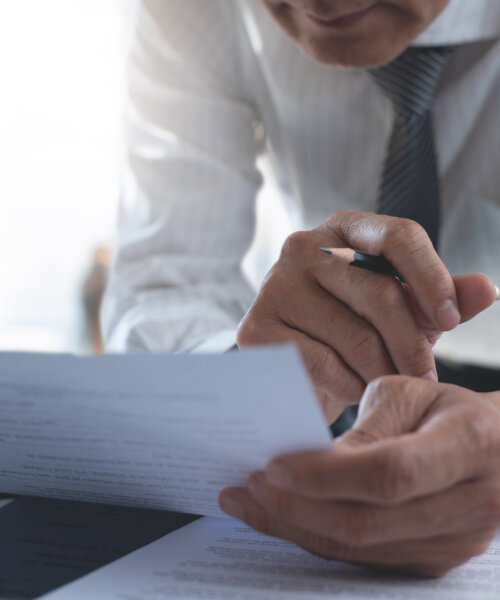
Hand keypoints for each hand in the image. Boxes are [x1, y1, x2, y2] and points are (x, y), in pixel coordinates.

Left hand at [219, 377, 499, 576]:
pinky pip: (364, 558)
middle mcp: (471, 504)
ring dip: (296, 528)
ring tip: (249, 505)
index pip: (388, 473)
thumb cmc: (448, 409)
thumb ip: (366, 428)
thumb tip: (312, 462)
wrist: (497, 449)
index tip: (271, 467)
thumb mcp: (411, 393)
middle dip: (296, 509)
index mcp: (469, 445)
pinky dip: (317, 538)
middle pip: (367, 523)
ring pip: (359, 549)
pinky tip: (284, 519)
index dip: (326, 475)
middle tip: (247, 488)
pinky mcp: (434, 562)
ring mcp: (455, 544)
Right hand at [237, 211, 495, 421]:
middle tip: (425, 379)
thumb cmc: (354, 328)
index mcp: (344, 230)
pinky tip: (357, 393)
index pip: (399, 235)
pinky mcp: (256, 328)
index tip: (451, 322)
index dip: (432, 278)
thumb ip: (443, 298)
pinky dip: (349, 386)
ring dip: (383, 374)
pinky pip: (322, 363)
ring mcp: (274, 285)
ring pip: (353, 336)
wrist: (295, 363)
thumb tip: (487, 288)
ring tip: (391, 389)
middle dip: (411, 346)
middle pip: (379, 292)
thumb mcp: (404, 310)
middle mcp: (303, 247)